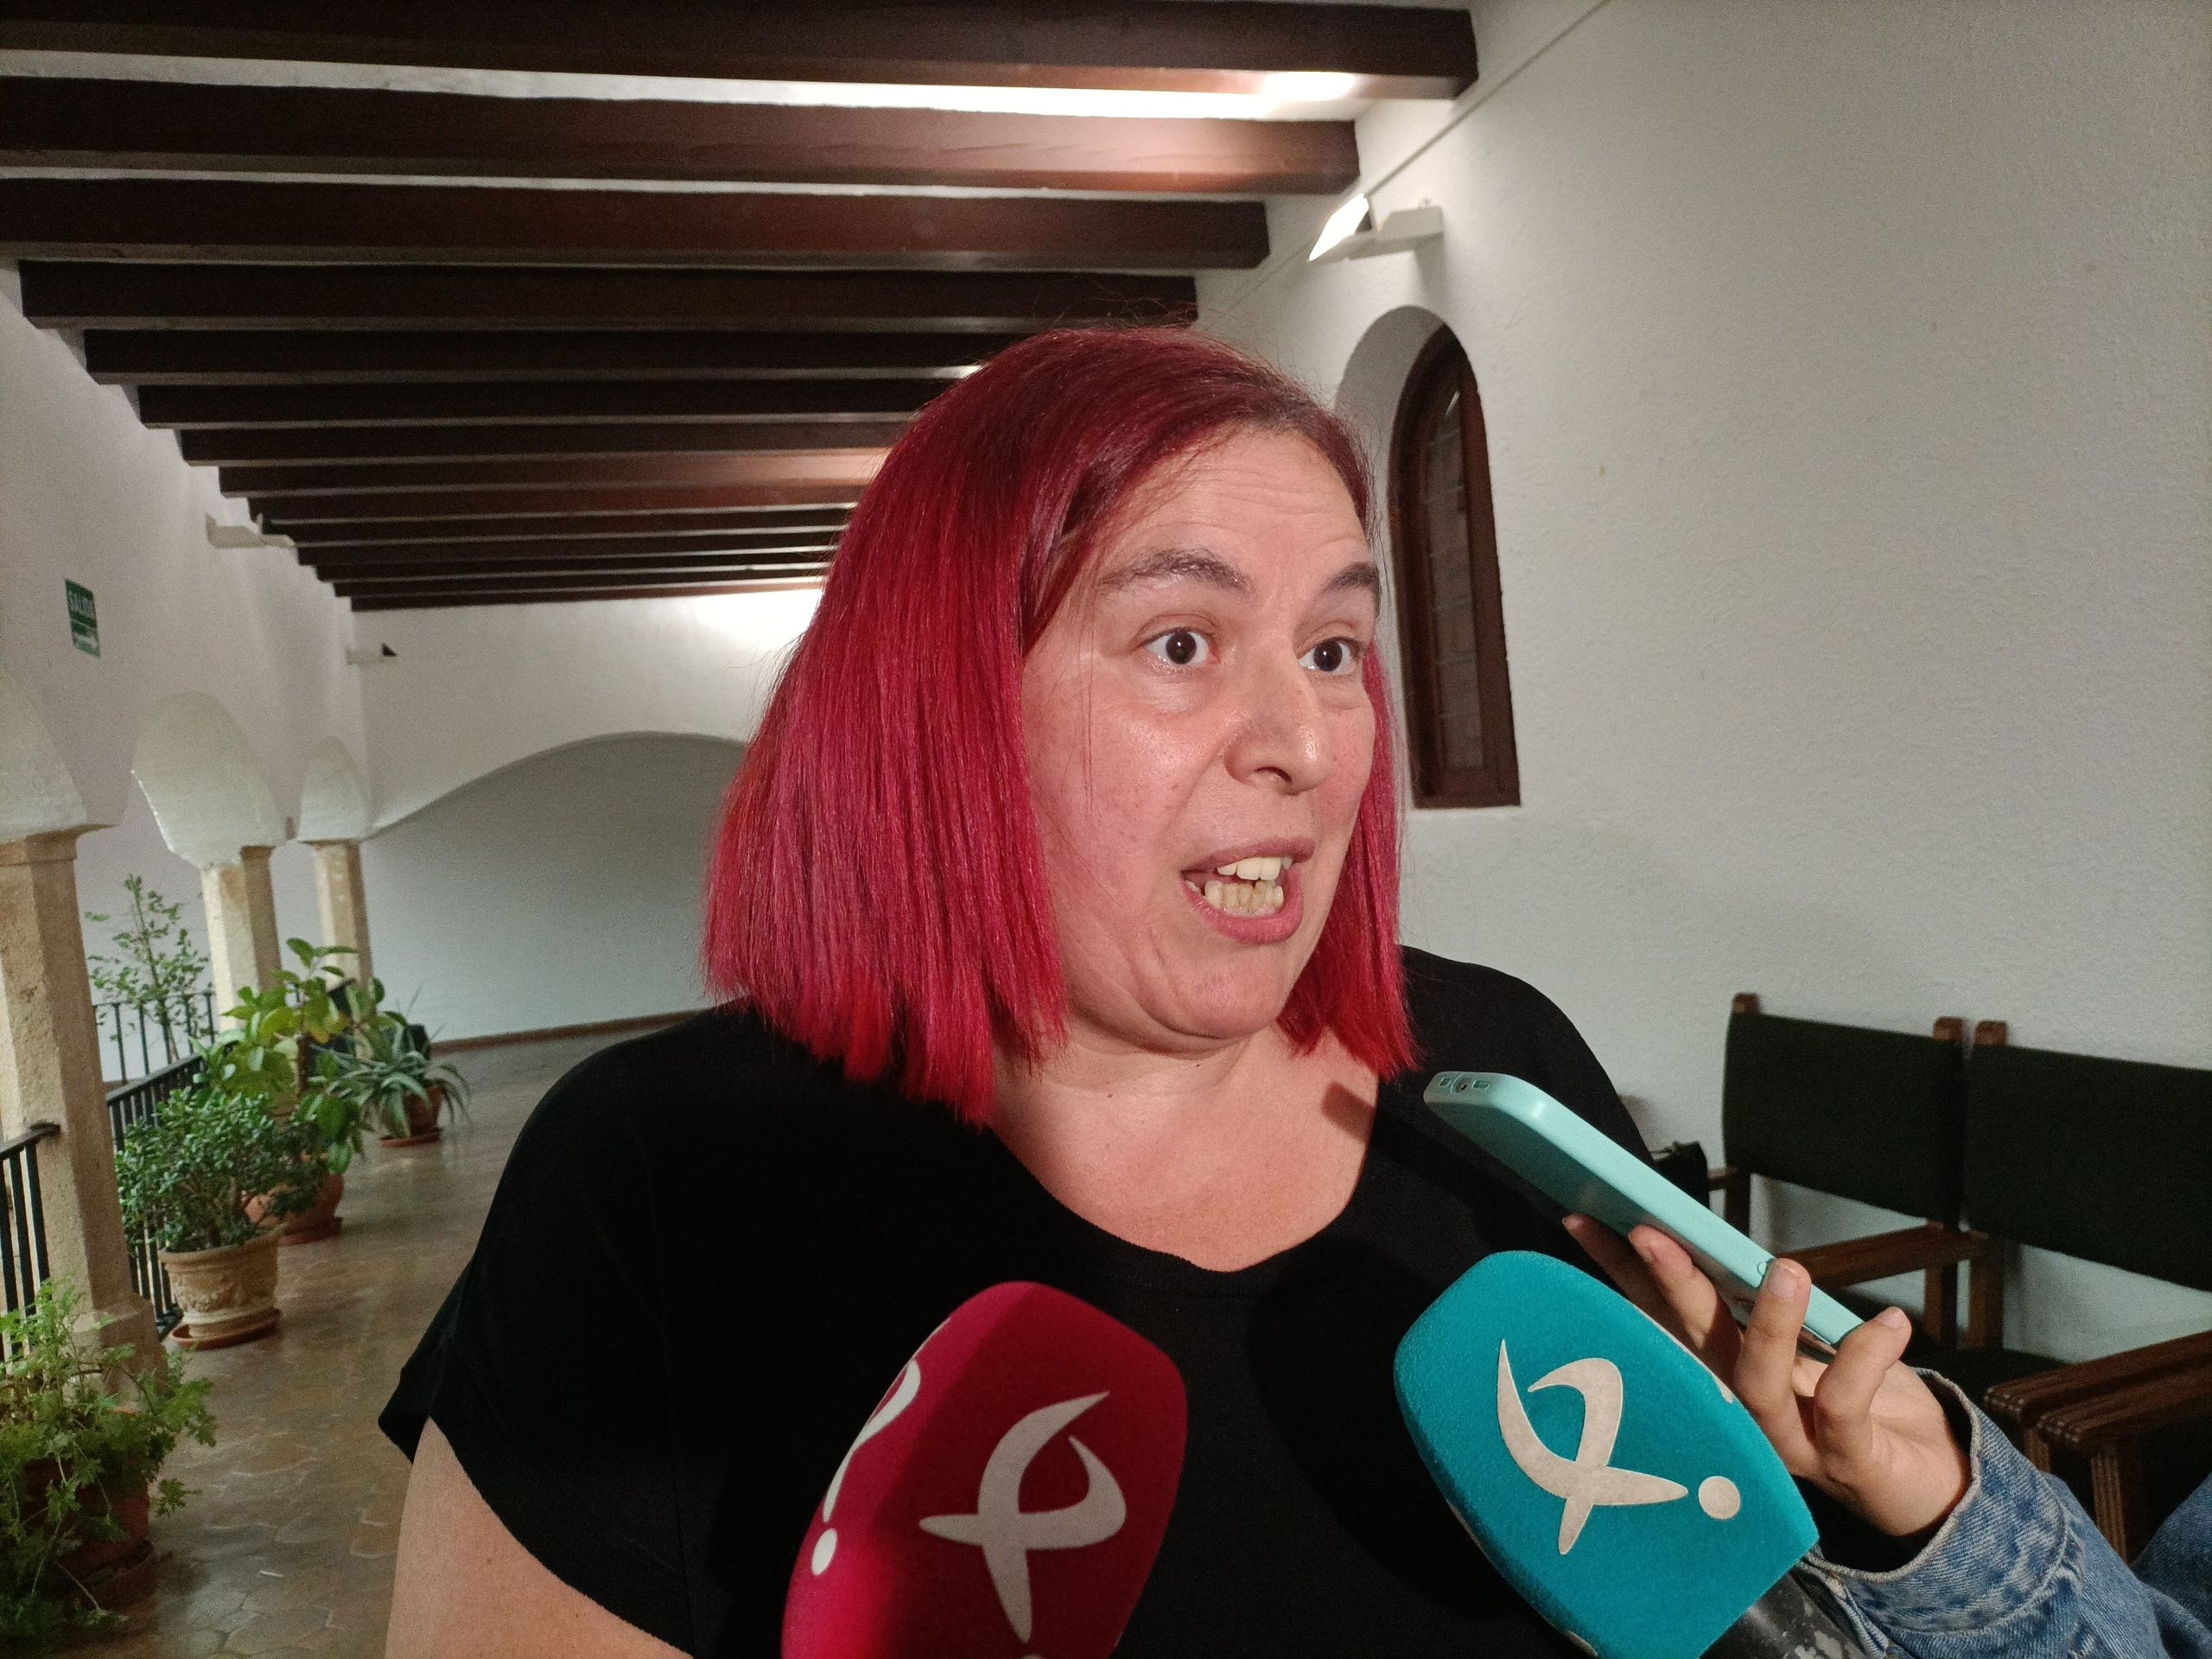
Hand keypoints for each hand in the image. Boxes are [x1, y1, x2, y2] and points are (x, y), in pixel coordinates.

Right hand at [1563, 1216, 1970, 1537]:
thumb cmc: (1872, 1404)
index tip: (1585, 1218)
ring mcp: (1790, 1441)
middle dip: (1670, 1285)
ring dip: (1767, 1324)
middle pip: (1694, 1345)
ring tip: (1787, 1269)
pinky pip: (1844, 1407)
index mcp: (1726, 1372)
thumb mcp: (1817, 1343)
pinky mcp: (1847, 1463)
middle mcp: (1742, 1410)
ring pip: (1758, 1385)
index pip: (1662, 1316)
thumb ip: (1777, 1307)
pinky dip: (1865, 1359)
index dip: (1621, 1271)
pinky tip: (1889, 1324)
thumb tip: (1732, 1244)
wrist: (1941, 1482)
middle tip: (1651, 1232)